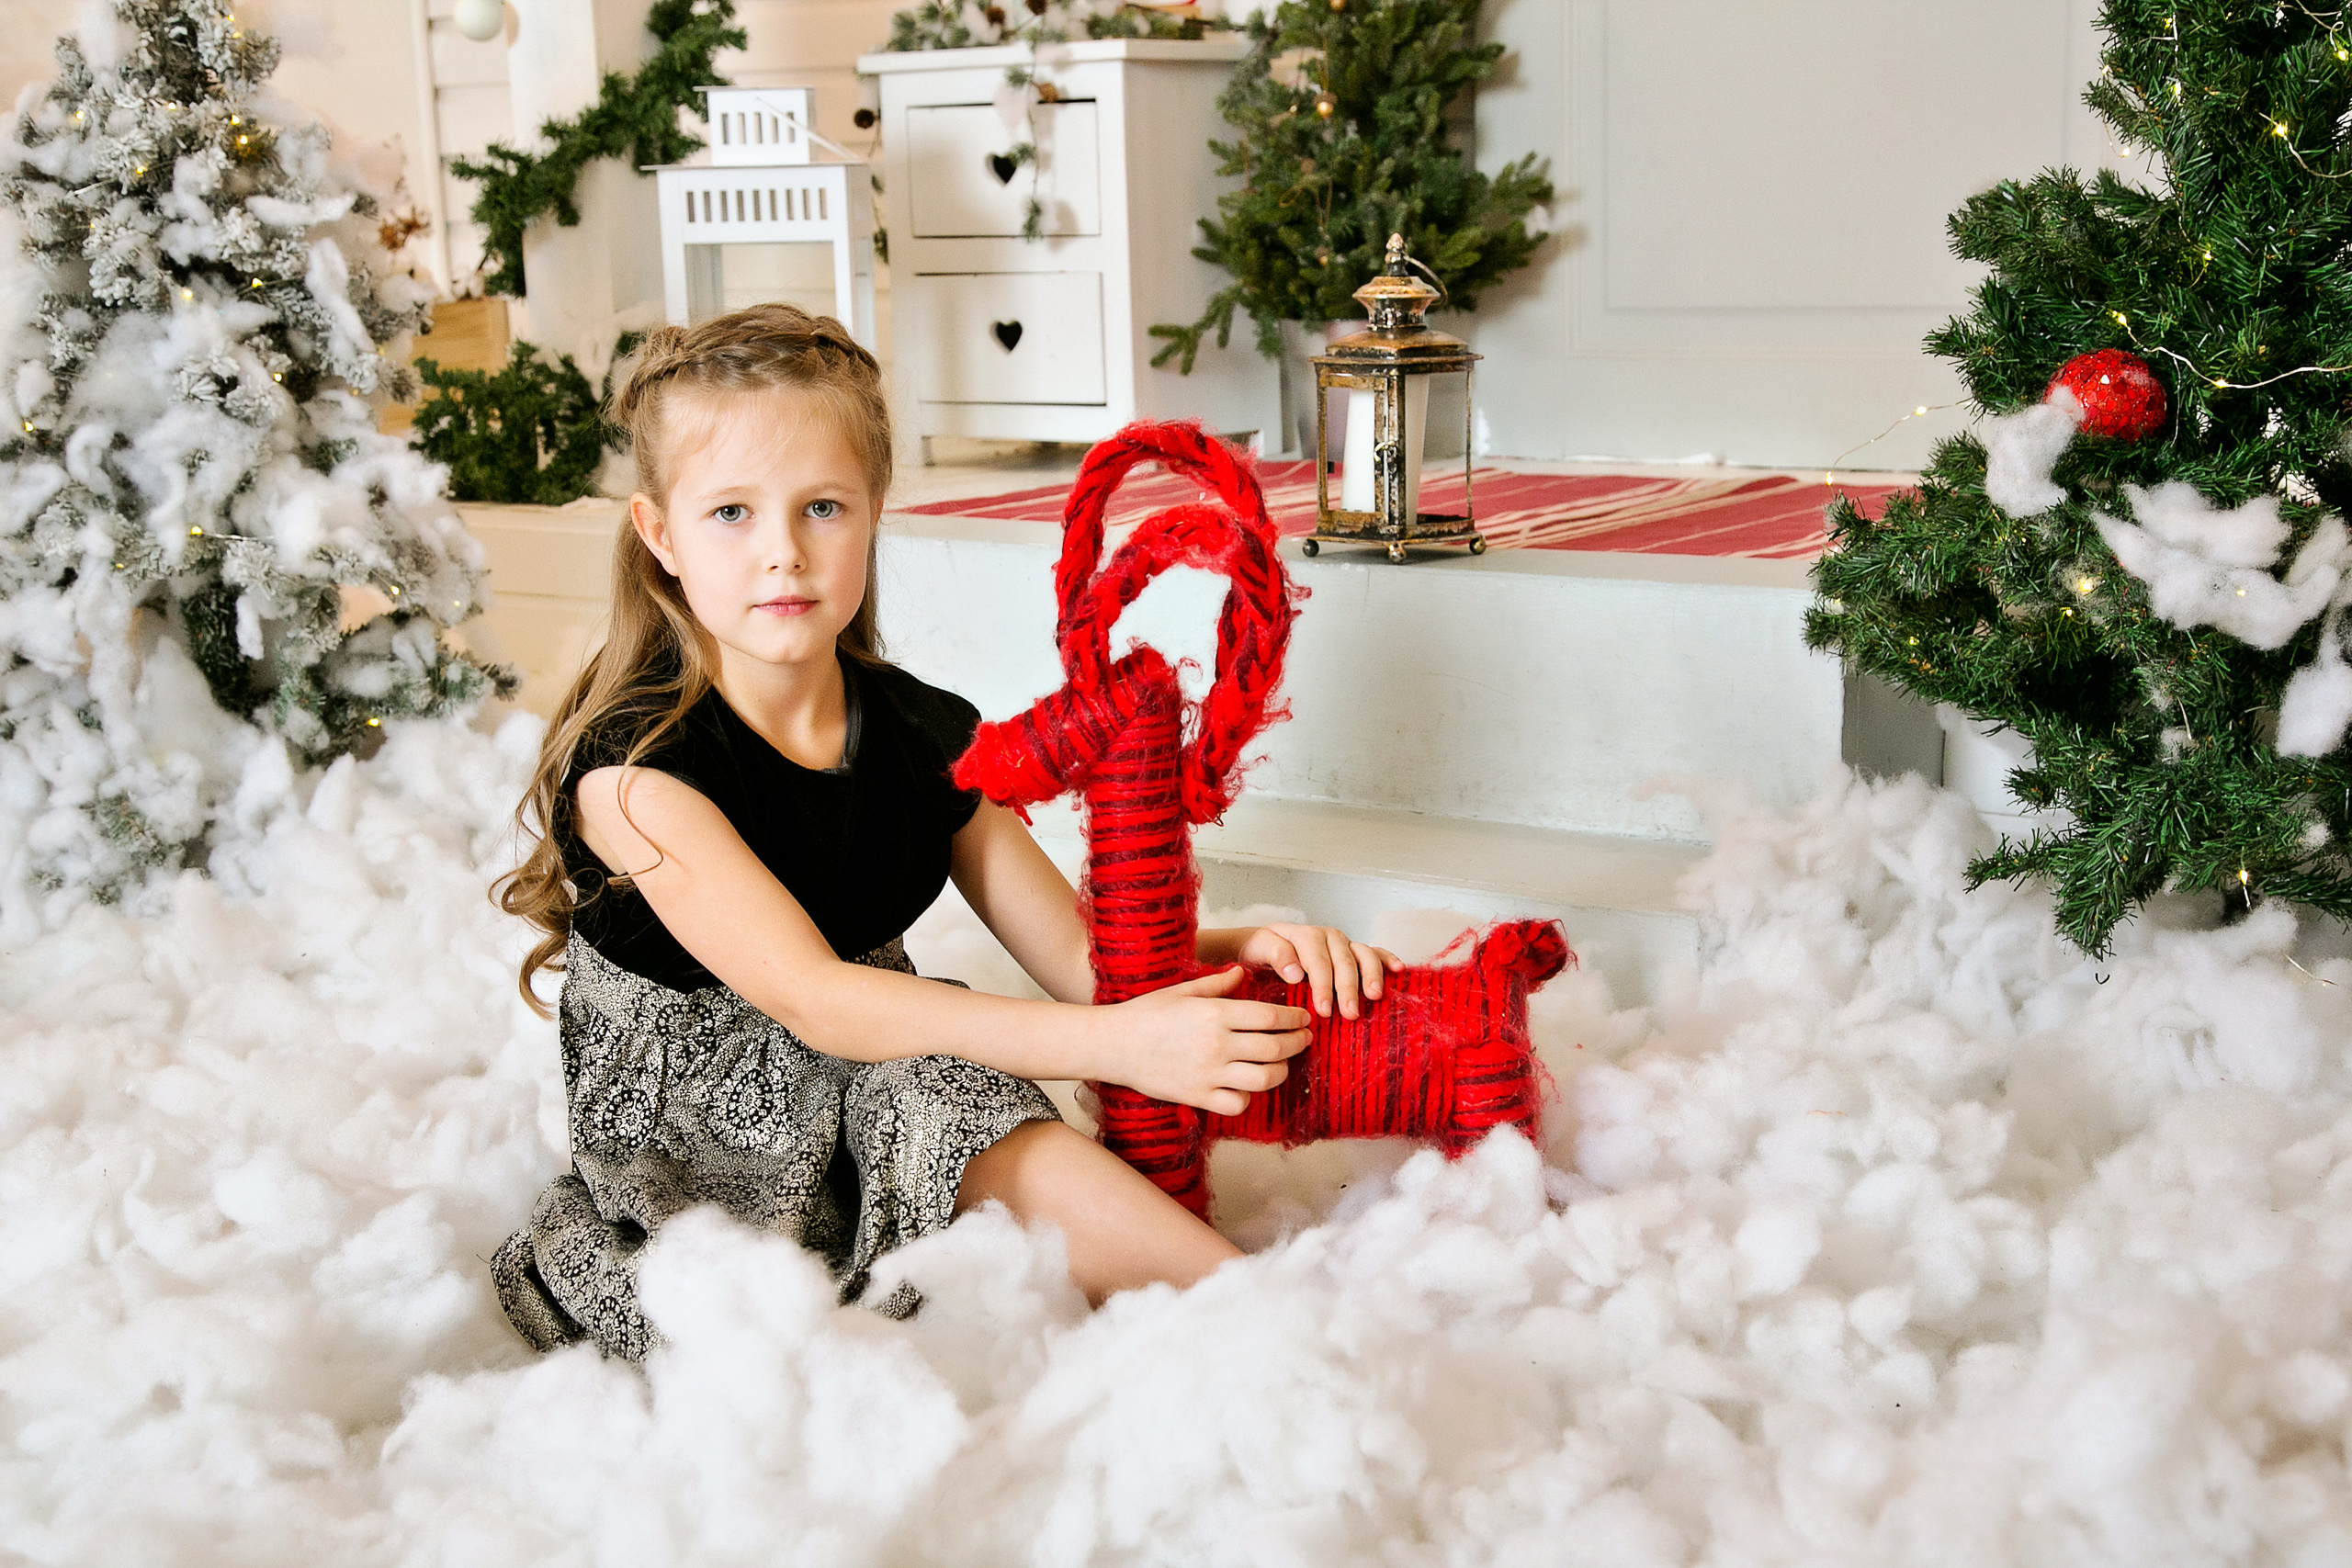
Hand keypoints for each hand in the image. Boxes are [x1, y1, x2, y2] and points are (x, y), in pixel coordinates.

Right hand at [1095, 966, 1312, 1115]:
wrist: (1113, 1044)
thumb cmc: (1146, 1013)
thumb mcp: (1183, 990)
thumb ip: (1218, 983)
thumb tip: (1243, 973)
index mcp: (1216, 1013)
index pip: (1271, 1016)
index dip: (1294, 1018)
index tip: (1303, 1018)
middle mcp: (1217, 1044)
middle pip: (1275, 1047)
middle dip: (1297, 1042)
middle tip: (1304, 1038)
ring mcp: (1209, 1073)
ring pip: (1264, 1078)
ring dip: (1281, 1070)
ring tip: (1283, 1062)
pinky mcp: (1198, 1096)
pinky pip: (1238, 1103)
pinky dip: (1249, 1096)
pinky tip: (1248, 1085)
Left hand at [1232, 923, 1401, 1020]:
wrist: (1264, 942)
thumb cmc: (1261, 949)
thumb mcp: (1259, 948)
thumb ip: (1276, 955)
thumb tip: (1295, 972)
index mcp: (1305, 936)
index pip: (1317, 962)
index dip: (1322, 986)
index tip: (1324, 1010)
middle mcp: (1328, 937)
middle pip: (1343, 961)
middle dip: (1348, 988)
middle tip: (1350, 1014)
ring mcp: (1343, 943)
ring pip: (1363, 955)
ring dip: (1371, 975)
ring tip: (1374, 996)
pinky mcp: (1352, 950)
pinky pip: (1374, 952)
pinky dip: (1387, 959)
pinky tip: (1398, 969)